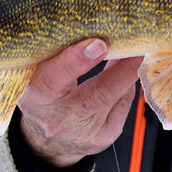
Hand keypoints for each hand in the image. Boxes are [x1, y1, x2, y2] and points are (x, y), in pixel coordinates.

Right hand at [18, 39, 142, 167]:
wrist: (44, 143)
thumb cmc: (42, 98)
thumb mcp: (38, 75)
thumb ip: (58, 55)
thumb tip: (93, 28)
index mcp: (35, 97)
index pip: (52, 79)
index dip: (76, 61)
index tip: (98, 44)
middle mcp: (59, 119)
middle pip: (96, 95)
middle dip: (119, 70)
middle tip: (136, 47)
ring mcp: (83, 133)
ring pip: (115, 98)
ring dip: (126, 73)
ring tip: (134, 52)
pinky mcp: (102, 138)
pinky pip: (122, 106)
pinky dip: (125, 87)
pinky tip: (123, 74)